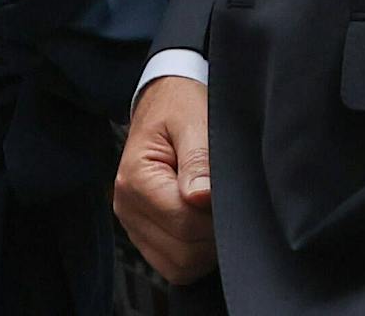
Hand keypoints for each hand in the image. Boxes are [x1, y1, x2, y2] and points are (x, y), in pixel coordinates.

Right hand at [115, 77, 216, 284]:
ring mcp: (133, 225)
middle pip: (182, 251)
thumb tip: (202, 198)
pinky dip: (195, 253)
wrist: (163, 99)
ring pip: (177, 266)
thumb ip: (198, 159)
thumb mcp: (193, 118)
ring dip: (206, 248)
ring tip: (221, 212)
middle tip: (235, 203)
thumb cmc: (180, 105)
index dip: (217, 216)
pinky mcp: (144, 234)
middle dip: (214, 235)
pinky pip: (173, 263)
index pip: (183, 221)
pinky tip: (208, 224)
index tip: (237, 195)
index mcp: (135, 180)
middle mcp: (127, 209)